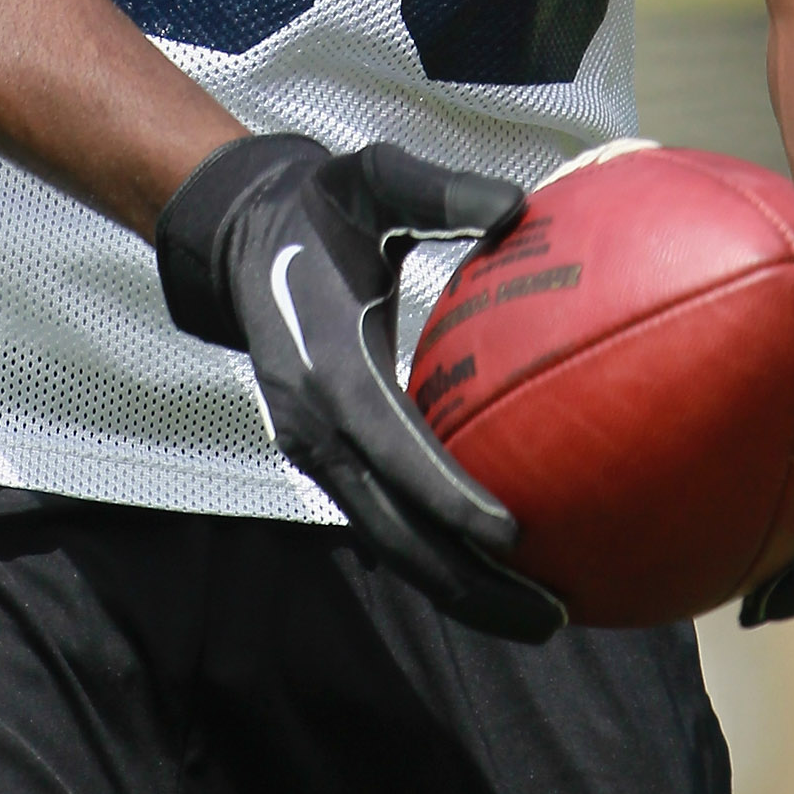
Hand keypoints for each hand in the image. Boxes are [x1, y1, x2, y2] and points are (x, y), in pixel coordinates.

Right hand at [157, 135, 565, 642]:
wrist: (241, 237)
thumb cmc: (324, 205)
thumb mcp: (376, 179)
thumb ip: (441, 190)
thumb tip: (519, 207)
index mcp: (330, 367)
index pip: (394, 448)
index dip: (449, 497)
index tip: (511, 533)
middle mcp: (318, 426)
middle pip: (396, 530)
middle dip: (470, 582)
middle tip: (552, 612)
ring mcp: (317, 452)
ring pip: (391, 543)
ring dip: (459, 588)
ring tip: (538, 615)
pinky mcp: (326, 459)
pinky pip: (385, 523)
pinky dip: (437, 556)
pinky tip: (497, 570)